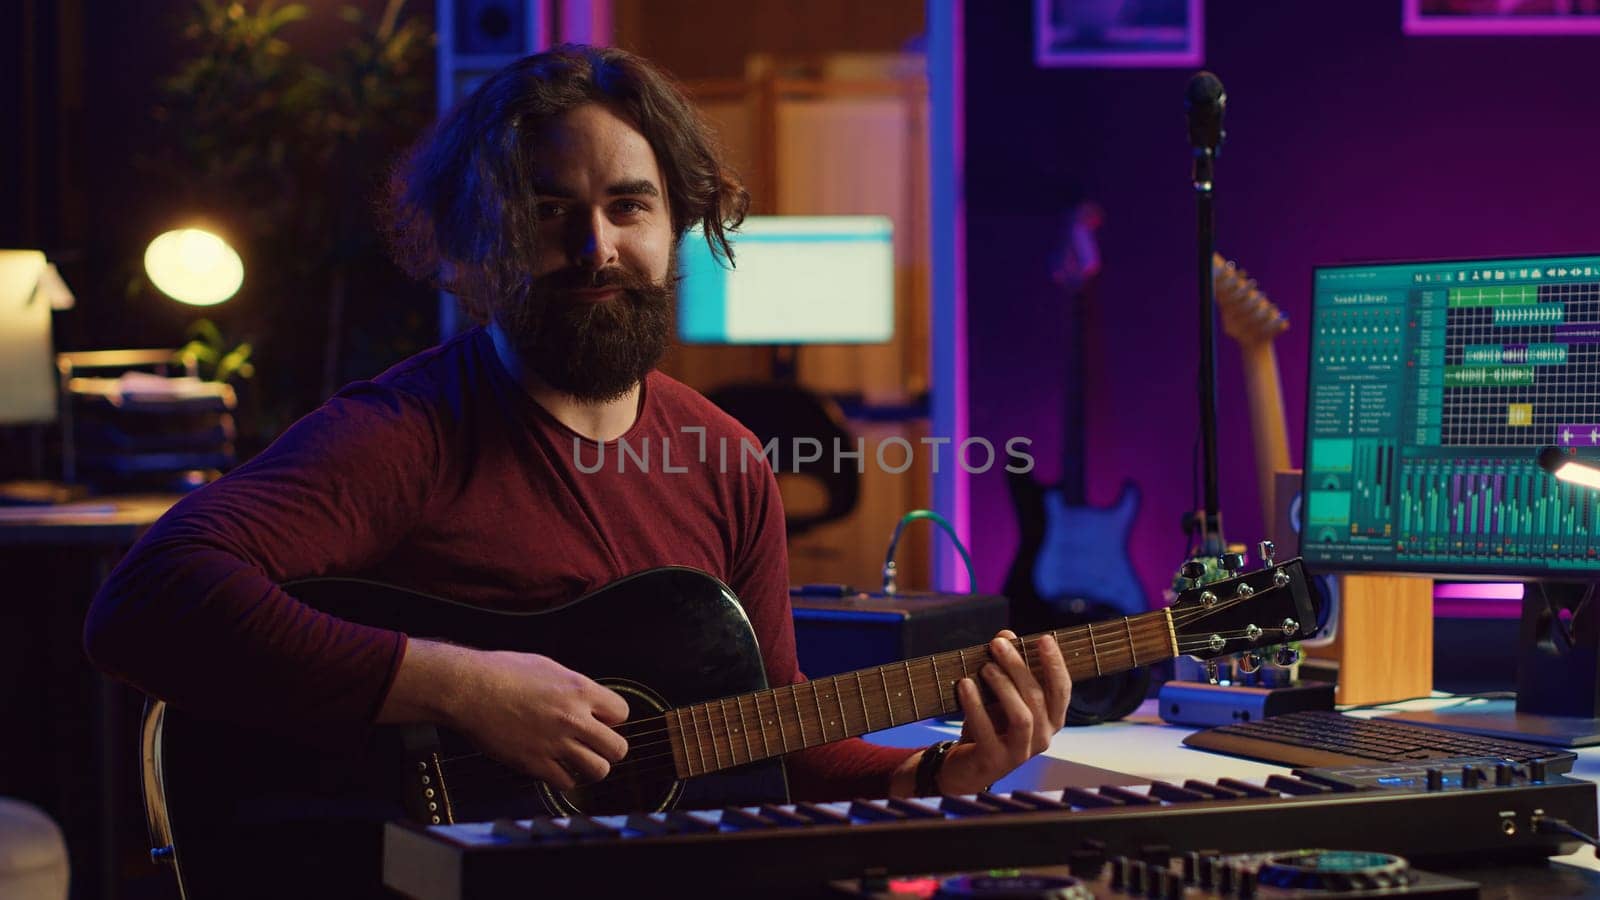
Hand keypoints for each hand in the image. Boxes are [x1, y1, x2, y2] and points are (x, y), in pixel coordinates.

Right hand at [381, 640, 630, 790]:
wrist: (468, 689)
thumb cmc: (500, 672)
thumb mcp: (547, 666)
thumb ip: (572, 686)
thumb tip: (585, 698)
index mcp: (579, 690)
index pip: (621, 713)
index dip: (612, 719)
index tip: (601, 721)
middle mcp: (573, 718)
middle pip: (618, 748)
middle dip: (609, 749)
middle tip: (596, 746)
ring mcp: (555, 743)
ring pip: (598, 770)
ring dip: (592, 768)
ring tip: (581, 762)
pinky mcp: (534, 762)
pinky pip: (566, 782)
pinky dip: (564, 779)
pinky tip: (556, 769)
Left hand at [937, 630, 1070, 794]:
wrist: (965, 766)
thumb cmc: (989, 724)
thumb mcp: (998, 694)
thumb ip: (1005, 665)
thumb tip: (1006, 635)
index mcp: (1051, 719)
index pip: (1062, 690)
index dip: (1055, 664)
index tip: (1043, 638)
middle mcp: (1043, 738)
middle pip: (1038, 697)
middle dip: (1018, 667)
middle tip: (997, 644)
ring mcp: (1021, 753)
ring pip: (1022, 716)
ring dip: (1003, 686)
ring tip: (985, 666)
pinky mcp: (995, 761)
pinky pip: (987, 731)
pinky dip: (975, 705)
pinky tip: (964, 685)